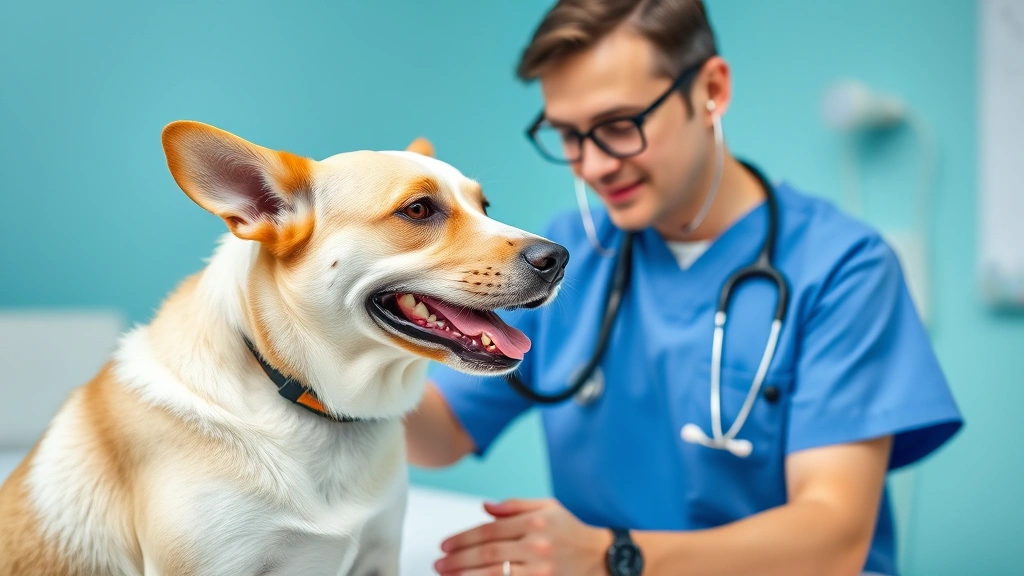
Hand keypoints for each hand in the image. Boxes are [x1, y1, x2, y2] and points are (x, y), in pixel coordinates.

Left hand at [433, 498, 611, 575]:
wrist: (603, 559)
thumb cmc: (572, 532)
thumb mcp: (548, 508)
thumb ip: (515, 505)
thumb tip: (485, 506)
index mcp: (536, 521)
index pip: (489, 530)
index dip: (463, 538)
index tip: (445, 546)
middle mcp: (537, 544)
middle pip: (488, 553)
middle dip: (458, 559)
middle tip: (439, 564)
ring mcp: (541, 569)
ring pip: (494, 574)